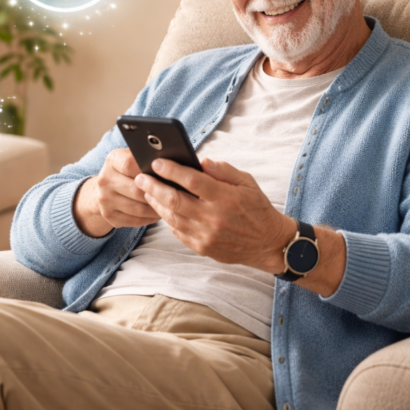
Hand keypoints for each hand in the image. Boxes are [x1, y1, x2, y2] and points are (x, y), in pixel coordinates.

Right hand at [73, 148, 160, 237]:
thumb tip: (169, 160)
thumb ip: (145, 157)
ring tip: (168, 206)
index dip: (148, 170)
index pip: (129, 165)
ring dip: (155, 209)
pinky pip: (134, 221)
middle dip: (156, 194)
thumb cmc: (126, 171)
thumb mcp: (131, 157)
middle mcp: (105, 179)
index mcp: (112, 161)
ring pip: (138, 208)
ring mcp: (105, 199)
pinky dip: (149, 219)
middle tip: (171, 195)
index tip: (163, 174)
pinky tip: (157, 214)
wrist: (105, 187)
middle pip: (136, 190)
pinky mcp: (108, 215)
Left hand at [134, 157, 295, 273]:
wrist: (267, 244)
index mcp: (226, 198)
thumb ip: (224, 170)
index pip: (193, 181)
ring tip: (146, 191)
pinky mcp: (202, 248)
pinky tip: (161, 208)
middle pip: (175, 200)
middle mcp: (214, 218)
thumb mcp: (247, 182)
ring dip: (156, 203)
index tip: (157, 162)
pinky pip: (177, 232)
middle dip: (154, 186)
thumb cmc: (257, 209)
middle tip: (141, 177)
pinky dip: (167, 219)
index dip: (172, 171)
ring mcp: (206, 235)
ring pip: (172, 217)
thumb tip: (202, 161)